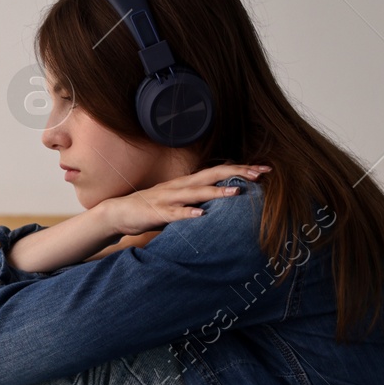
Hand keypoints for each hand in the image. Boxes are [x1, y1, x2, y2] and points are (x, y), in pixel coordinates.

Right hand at [98, 164, 268, 236]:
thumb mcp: (180, 201)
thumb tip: (223, 199)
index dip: (241, 169)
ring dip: (216, 193)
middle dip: (237, 174)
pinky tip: (200, 215)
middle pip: (212, 176)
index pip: (218, 172)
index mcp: (187, 183)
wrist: (119, 213)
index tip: (264, 170)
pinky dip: (188, 213)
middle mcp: (180, 186)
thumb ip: (199, 198)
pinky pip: (175, 213)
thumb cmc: (152, 208)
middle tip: (260, 174)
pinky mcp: (157, 212)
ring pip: (196, 193)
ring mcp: (168, 198)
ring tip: (236, 194)